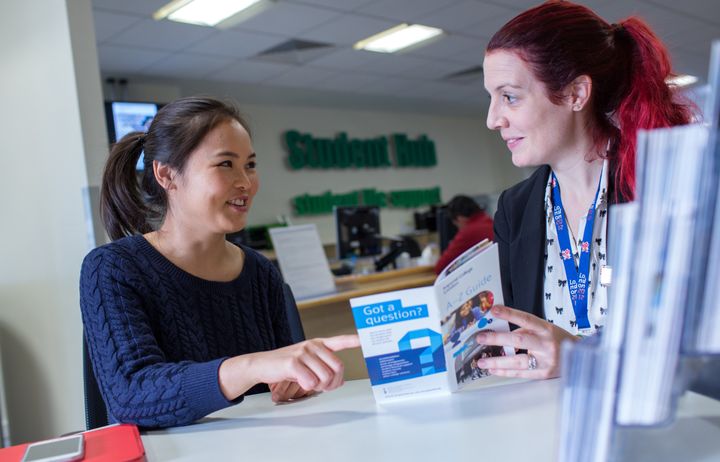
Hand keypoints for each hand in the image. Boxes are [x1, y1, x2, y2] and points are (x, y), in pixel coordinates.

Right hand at [219, 335, 359, 399]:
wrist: (262, 365)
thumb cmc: (286, 366)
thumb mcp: (307, 364)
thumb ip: (323, 368)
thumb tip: (340, 381)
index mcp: (318, 344)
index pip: (339, 341)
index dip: (353, 340)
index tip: (364, 338)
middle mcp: (313, 345)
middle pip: (337, 368)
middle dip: (333, 383)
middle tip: (323, 387)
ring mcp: (303, 352)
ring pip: (325, 377)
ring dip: (319, 387)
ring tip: (309, 384)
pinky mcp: (293, 362)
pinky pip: (311, 382)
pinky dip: (307, 387)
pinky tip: (300, 383)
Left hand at [474, 305, 577, 378]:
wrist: (580, 358)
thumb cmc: (559, 341)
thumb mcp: (546, 330)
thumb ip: (526, 330)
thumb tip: (502, 333)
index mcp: (547, 329)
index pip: (526, 319)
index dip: (509, 314)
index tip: (493, 310)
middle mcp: (546, 345)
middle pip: (519, 340)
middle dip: (497, 339)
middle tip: (481, 338)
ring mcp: (545, 361)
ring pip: (518, 361)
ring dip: (497, 361)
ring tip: (482, 361)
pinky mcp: (543, 374)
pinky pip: (521, 373)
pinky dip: (505, 372)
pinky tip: (493, 370)